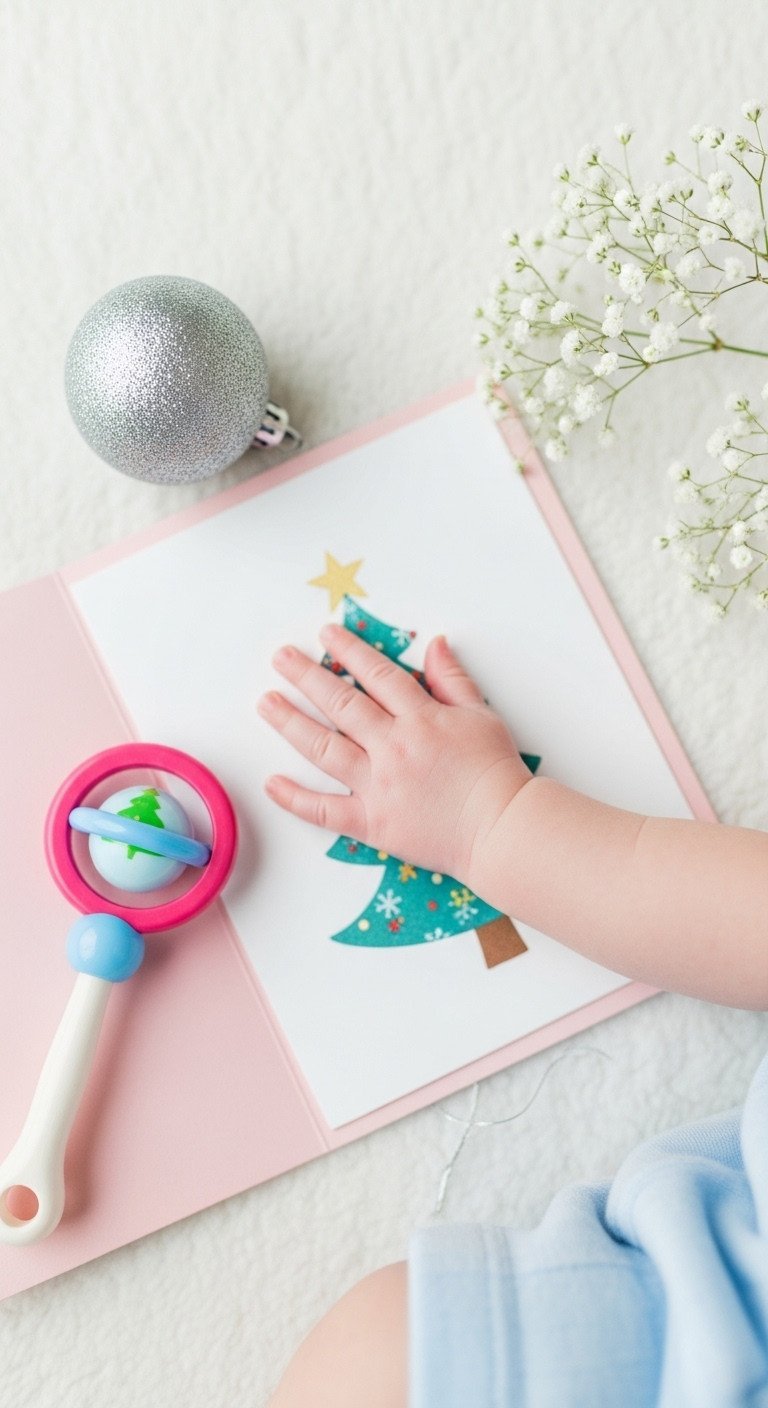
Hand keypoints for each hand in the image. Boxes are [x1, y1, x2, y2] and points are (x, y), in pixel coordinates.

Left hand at [257, 624, 532, 884]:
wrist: (502, 829)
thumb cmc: (495, 772)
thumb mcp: (481, 715)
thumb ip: (452, 679)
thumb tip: (434, 644)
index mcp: (421, 717)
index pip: (376, 674)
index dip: (349, 650)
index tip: (326, 634)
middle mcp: (393, 747)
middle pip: (341, 704)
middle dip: (306, 676)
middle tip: (280, 658)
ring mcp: (378, 786)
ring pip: (324, 748)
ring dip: (291, 723)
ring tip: (266, 703)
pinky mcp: (372, 823)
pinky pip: (325, 810)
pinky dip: (295, 798)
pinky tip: (271, 782)